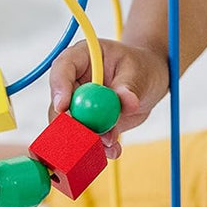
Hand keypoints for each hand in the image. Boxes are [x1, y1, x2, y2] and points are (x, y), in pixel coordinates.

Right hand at [47, 38, 168, 158]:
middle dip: (70, 123)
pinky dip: (98, 148)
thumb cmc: (141, 67)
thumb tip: (127, 101)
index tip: (63, 107)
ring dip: (88, 139)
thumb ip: (131, 86)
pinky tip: (113, 149)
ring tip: (111, 142)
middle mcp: (74, 81)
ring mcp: (78, 105)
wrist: (147, 83)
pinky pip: (85, 140)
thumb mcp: (139, 72)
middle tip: (86, 136)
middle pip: (59, 104)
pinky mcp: (87, 124)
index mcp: (81, 57)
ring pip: (70, 126)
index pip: (62, 68)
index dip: (59, 87)